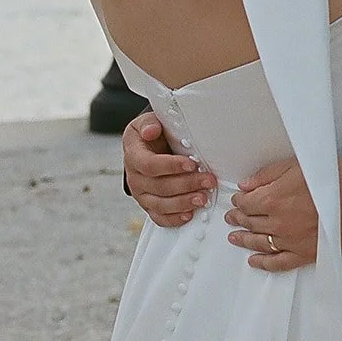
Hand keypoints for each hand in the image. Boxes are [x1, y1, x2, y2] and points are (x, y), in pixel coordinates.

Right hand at [123, 112, 216, 227]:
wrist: (147, 148)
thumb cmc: (152, 134)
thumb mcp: (148, 122)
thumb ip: (149, 123)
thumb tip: (152, 130)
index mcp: (133, 155)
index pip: (150, 165)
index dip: (171, 166)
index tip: (192, 163)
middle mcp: (135, 178)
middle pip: (160, 186)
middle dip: (187, 184)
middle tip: (208, 180)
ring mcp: (141, 194)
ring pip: (160, 204)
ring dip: (184, 202)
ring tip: (203, 198)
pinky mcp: (149, 205)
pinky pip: (159, 217)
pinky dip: (174, 218)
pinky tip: (189, 214)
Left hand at [226, 155, 341, 270]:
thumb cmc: (332, 176)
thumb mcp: (296, 165)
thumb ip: (267, 175)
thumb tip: (245, 186)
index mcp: (274, 199)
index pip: (246, 203)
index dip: (239, 202)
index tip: (238, 200)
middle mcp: (278, 222)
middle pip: (251, 222)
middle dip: (239, 219)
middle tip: (232, 218)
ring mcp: (290, 241)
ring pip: (260, 243)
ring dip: (245, 240)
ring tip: (235, 237)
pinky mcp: (305, 254)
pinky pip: (279, 263)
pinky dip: (264, 263)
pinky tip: (254, 261)